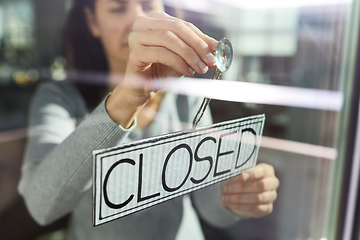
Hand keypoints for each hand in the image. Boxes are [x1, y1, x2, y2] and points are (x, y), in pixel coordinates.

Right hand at [106, 12, 217, 127]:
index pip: (184, 25)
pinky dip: (178, 62)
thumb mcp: (183, 57)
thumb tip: (219, 48)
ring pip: (168, 39)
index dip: (203, 38)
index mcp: (156, 19)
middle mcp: (143, 23)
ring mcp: (136, 37)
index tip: (217, 52)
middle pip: (177, 28)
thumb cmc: (162, 69)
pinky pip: (161, 53)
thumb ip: (198, 49)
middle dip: (197, 45)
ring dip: (189, 55)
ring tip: (200, 69)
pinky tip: (187, 71)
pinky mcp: (134, 53)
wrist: (142, 88)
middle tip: (210, 60)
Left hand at [221, 163, 279, 217]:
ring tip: (224, 197)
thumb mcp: (241, 171)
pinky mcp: (267, 208)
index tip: (241, 176)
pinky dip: (240, 206)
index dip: (252, 174)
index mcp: (267, 170)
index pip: (262, 171)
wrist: (244, 190)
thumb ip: (238, 171)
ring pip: (258, 198)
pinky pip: (254, 208)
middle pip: (261, 185)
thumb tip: (229, 173)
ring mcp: (271, 196)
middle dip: (242, 187)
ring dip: (238, 198)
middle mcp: (272, 183)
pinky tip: (229, 203)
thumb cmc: (242, 177)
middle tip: (226, 188)